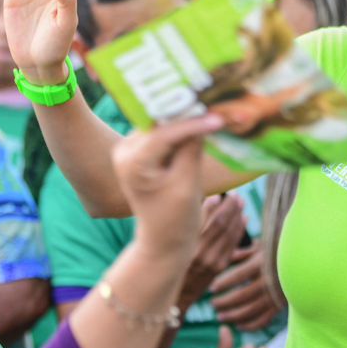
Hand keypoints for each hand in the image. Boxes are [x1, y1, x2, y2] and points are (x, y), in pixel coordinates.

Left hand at [113, 117, 226, 256]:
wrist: (163, 240)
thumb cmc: (176, 220)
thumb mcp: (187, 186)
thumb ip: (192, 150)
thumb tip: (205, 117)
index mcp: (132, 163)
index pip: (164, 133)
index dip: (193, 124)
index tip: (220, 119)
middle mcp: (126, 150)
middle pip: (162, 122)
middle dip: (190, 114)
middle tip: (220, 107)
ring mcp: (132, 147)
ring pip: (165, 122)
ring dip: (189, 118)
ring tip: (217, 111)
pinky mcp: (143, 148)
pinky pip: (166, 130)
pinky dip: (185, 128)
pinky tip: (207, 122)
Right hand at [176, 195, 245, 306]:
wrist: (175, 294)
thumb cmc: (170, 263)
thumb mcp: (173, 244)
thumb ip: (188, 225)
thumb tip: (202, 200)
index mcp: (185, 245)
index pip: (205, 220)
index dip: (215, 205)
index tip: (220, 194)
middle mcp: (199, 253)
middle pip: (220, 224)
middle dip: (230, 207)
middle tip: (235, 195)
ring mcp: (211, 261)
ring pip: (229, 234)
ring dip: (237, 216)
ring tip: (241, 203)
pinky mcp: (219, 267)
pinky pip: (233, 245)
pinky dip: (240, 230)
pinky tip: (243, 219)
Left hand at [211, 244, 280, 330]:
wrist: (303, 262)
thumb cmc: (276, 251)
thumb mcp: (259, 248)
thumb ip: (239, 254)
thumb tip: (221, 261)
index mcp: (262, 264)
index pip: (238, 276)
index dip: (223, 284)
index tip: (211, 288)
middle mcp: (269, 281)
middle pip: (242, 296)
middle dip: (224, 302)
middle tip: (213, 304)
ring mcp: (275, 295)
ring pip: (251, 310)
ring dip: (233, 316)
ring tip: (220, 317)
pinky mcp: (280, 306)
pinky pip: (264, 320)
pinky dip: (250, 326)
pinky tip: (238, 325)